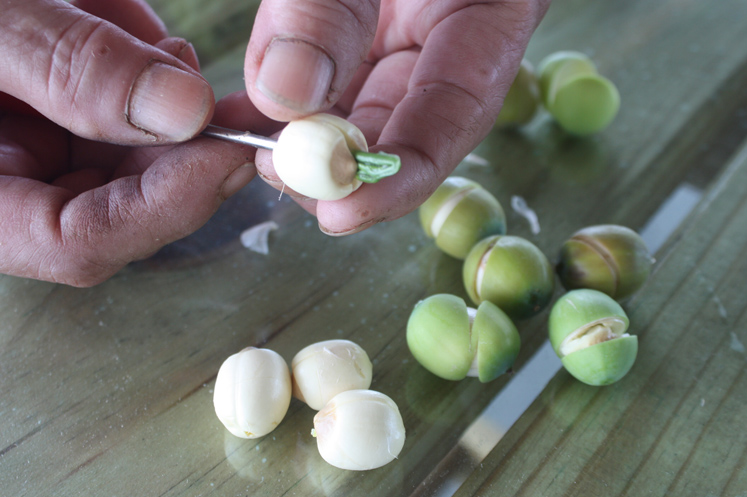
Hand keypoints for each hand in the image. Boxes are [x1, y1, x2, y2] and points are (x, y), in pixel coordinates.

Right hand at [0, 0, 261, 285]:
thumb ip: (66, 66)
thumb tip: (182, 110)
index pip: (79, 242)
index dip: (167, 205)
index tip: (231, 151)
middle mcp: (3, 189)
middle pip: (120, 203)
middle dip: (181, 148)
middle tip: (231, 100)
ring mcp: (26, 154)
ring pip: (126, 156)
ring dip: (159, 100)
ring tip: (144, 32)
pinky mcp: (43, 116)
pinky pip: (109, 111)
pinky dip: (135, 68)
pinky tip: (131, 26)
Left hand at [243, 0, 550, 234]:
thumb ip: (329, 6)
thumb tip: (286, 94)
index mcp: (492, 12)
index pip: (457, 114)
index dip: (403, 175)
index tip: (343, 214)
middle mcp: (449, 39)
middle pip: (401, 126)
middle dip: (340, 165)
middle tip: (279, 174)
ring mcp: (402, 36)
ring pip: (355, 108)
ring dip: (302, 137)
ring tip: (248, 141)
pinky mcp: (359, 30)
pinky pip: (321, 77)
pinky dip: (280, 100)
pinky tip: (242, 115)